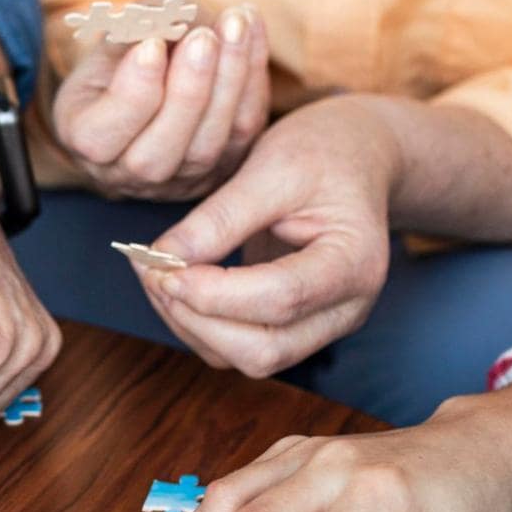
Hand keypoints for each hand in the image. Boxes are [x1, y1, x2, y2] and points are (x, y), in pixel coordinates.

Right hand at [53, 4, 268, 200]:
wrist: (156, 77)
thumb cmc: (124, 55)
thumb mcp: (112, 38)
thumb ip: (132, 31)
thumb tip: (166, 23)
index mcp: (87, 142)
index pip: (101, 138)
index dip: (132, 92)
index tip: (151, 43)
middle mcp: (129, 173)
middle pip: (157, 155)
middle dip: (186, 92)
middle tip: (202, 37)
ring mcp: (180, 179)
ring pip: (207, 147)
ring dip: (228, 80)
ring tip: (235, 23)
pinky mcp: (224, 166)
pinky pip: (244, 128)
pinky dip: (253, 74)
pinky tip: (252, 25)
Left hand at [135, 95, 397, 377]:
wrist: (357, 158)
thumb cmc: (324, 153)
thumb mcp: (274, 166)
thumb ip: (221, 217)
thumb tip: (164, 259)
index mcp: (355, 263)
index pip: (282, 298)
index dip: (216, 292)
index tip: (165, 267)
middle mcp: (346, 308)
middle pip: (266, 350)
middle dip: (199, 320)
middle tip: (154, 275)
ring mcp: (322, 325)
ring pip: (249, 359)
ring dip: (193, 327)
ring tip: (158, 276)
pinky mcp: (294, 327)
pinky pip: (240, 349)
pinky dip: (199, 326)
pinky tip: (176, 287)